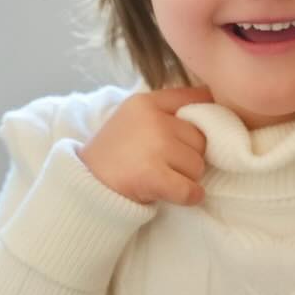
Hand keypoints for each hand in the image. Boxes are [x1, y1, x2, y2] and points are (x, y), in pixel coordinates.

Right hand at [79, 87, 212, 204]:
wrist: (84, 185)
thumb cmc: (115, 152)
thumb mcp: (133, 117)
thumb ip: (165, 109)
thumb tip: (210, 98)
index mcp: (146, 102)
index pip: (194, 99)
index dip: (203, 117)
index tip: (199, 131)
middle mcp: (153, 120)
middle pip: (200, 139)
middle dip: (189, 155)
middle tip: (166, 163)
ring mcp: (154, 147)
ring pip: (198, 165)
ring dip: (187, 177)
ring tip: (162, 176)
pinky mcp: (153, 176)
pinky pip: (191, 189)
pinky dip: (190, 196)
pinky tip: (178, 195)